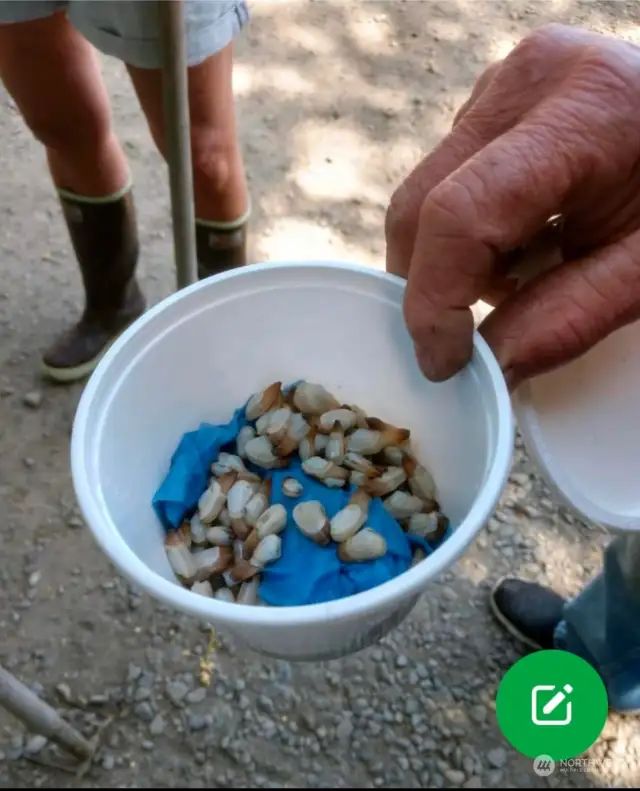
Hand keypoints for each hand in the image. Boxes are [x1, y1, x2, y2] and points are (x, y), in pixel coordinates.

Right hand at [386, 24, 639, 390]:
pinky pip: (441, 178)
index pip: (461, 214)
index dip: (435, 299)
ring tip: (523, 271)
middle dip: (433, 286)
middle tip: (476, 331)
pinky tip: (519, 237)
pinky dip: (463, 230)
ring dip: (450, 259)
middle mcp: (525, 83)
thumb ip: (569, 317)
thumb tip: (488, 366)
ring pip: (421, 196)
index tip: (444, 361)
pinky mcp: (492, 97)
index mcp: (582, 112)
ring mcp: (503, 83)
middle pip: (421, 207)